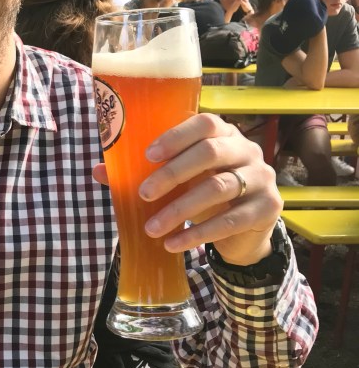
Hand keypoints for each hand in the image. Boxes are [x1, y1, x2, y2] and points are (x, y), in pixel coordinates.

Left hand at [93, 113, 281, 265]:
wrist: (246, 227)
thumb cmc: (205, 192)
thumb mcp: (180, 180)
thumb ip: (145, 172)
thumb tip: (98, 170)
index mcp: (224, 134)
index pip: (205, 123)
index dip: (176, 136)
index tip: (147, 155)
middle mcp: (247, 150)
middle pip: (210, 153)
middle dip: (172, 174)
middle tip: (142, 194)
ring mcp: (262, 178)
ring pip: (218, 188)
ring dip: (179, 210)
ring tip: (151, 228)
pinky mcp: (268, 208)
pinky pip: (230, 221)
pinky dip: (197, 234)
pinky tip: (173, 244)